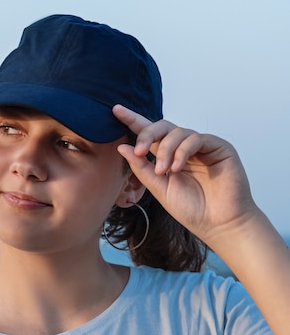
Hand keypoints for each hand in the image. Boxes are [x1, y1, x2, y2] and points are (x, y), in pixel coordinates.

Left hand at [113, 104, 257, 245]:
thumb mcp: (159, 188)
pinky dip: (182, 151)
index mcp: (169, 157)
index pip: (151, 135)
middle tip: (139, 151)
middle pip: (163, 127)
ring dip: (165, 150)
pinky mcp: (219, 147)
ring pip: (178, 132)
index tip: (116, 111)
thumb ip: (141, 168)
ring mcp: (203, 147)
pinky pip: (196, 139)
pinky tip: (176, 168)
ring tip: (163, 171)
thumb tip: (122, 147)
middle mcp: (185, 148)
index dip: (134, 121)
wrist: (217, 224)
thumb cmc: (191, 209)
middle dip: (147, 134)